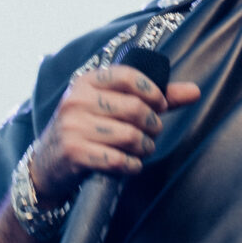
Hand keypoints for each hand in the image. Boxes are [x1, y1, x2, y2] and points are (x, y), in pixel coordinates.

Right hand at [29, 63, 200, 198]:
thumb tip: (195, 91)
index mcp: (87, 82)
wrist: (46, 165)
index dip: (153, 92)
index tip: (161, 105)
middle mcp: (77, 100)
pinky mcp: (74, 152)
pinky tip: (130, 164)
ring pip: (130, 136)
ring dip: (144, 147)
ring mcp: (73, 127)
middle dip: (152, 125)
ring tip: (141, 149)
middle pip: (135, 109)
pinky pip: (118, 159)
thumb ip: (154, 98)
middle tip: (152, 133)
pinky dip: (132, 165)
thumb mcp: (111, 108)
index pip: (129, 77)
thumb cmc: (87, 131)